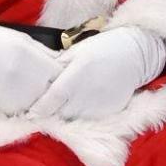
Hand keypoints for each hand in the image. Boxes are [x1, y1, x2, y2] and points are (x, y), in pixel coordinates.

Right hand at [0, 22, 61, 114]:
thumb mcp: (21, 40)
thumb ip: (42, 53)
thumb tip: (62, 64)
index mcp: (32, 57)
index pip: (62, 74)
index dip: (65, 77)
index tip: (66, 77)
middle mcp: (27, 77)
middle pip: (56, 92)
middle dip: (59, 91)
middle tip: (59, 90)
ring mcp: (17, 95)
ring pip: (44, 105)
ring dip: (46, 103)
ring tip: (44, 97)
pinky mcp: (6, 108)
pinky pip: (27, 112)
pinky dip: (31, 109)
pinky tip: (27, 102)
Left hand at [31, 27, 165, 119]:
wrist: (135, 53)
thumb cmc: (102, 48)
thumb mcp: (77, 50)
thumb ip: (58, 65)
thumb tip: (40, 77)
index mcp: (77, 74)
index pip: (54, 97)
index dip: (40, 108)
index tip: (30, 114)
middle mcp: (88, 92)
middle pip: (62, 112)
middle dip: (53, 112)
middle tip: (47, 107)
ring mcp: (101, 104)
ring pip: (76, 117)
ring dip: (68, 114)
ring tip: (66, 104)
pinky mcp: (111, 111)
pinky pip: (92, 118)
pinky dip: (84, 114)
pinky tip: (84, 103)